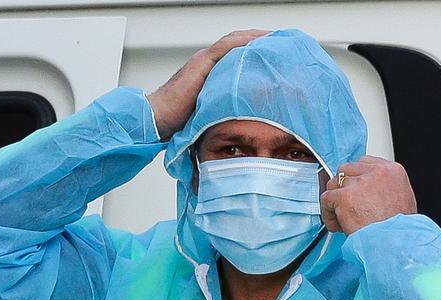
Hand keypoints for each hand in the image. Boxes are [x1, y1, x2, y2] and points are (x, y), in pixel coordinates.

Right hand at [147, 29, 269, 139]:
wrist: (158, 118)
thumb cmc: (179, 120)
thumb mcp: (210, 112)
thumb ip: (225, 107)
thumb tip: (246, 118)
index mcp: (210, 70)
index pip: (238, 53)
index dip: (257, 50)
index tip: (276, 53)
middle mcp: (208, 61)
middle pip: (239, 42)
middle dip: (261, 40)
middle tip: (282, 41)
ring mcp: (204, 60)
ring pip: (234, 40)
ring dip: (256, 37)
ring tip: (276, 38)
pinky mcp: (201, 63)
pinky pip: (225, 47)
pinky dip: (243, 42)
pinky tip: (258, 42)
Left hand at [320, 155, 416, 234]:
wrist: (394, 244)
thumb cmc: (399, 230)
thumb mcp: (402, 199)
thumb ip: (384, 188)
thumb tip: (367, 190)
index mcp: (392, 171)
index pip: (364, 162)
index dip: (356, 178)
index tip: (354, 192)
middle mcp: (376, 173)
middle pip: (346, 170)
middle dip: (344, 188)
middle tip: (347, 207)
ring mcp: (359, 183)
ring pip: (334, 184)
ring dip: (334, 201)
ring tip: (342, 219)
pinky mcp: (345, 197)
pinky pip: (326, 199)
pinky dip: (328, 213)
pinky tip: (338, 225)